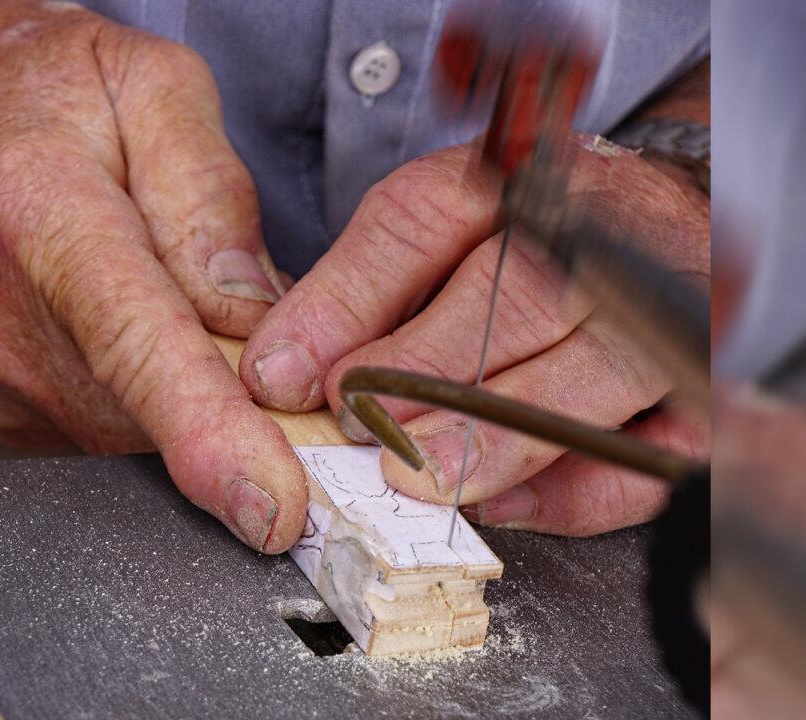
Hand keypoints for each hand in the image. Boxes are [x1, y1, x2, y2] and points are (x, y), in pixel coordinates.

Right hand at [0, 2, 305, 551]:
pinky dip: (145, 399)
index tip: (270, 510)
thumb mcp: (144, 83)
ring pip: (131, 432)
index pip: (137, 346)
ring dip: (187, 391)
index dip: (209, 437)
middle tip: (248, 319)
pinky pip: (101, 429)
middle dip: (232, 394)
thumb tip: (251, 310)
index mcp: (42, 218)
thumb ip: (209, 192)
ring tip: (172, 296)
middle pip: (151, 412)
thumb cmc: (20, 86)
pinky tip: (134, 326)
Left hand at [240, 134, 708, 535]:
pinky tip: (501, 502)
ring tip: (420, 476)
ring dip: (492, 436)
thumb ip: (355, 293)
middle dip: (422, 374)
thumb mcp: (432, 235)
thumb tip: (276, 372)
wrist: (651, 232)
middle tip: (358, 430)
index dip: (348, 303)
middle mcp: (600, 232)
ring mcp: (661, 313)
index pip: (424, 222)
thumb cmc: (521, 242)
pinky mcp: (693, 396)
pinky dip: (572, 492)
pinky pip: (644, 457)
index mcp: (516, 177)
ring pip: (586, 374)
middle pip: (514, 296)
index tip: (284, 375)